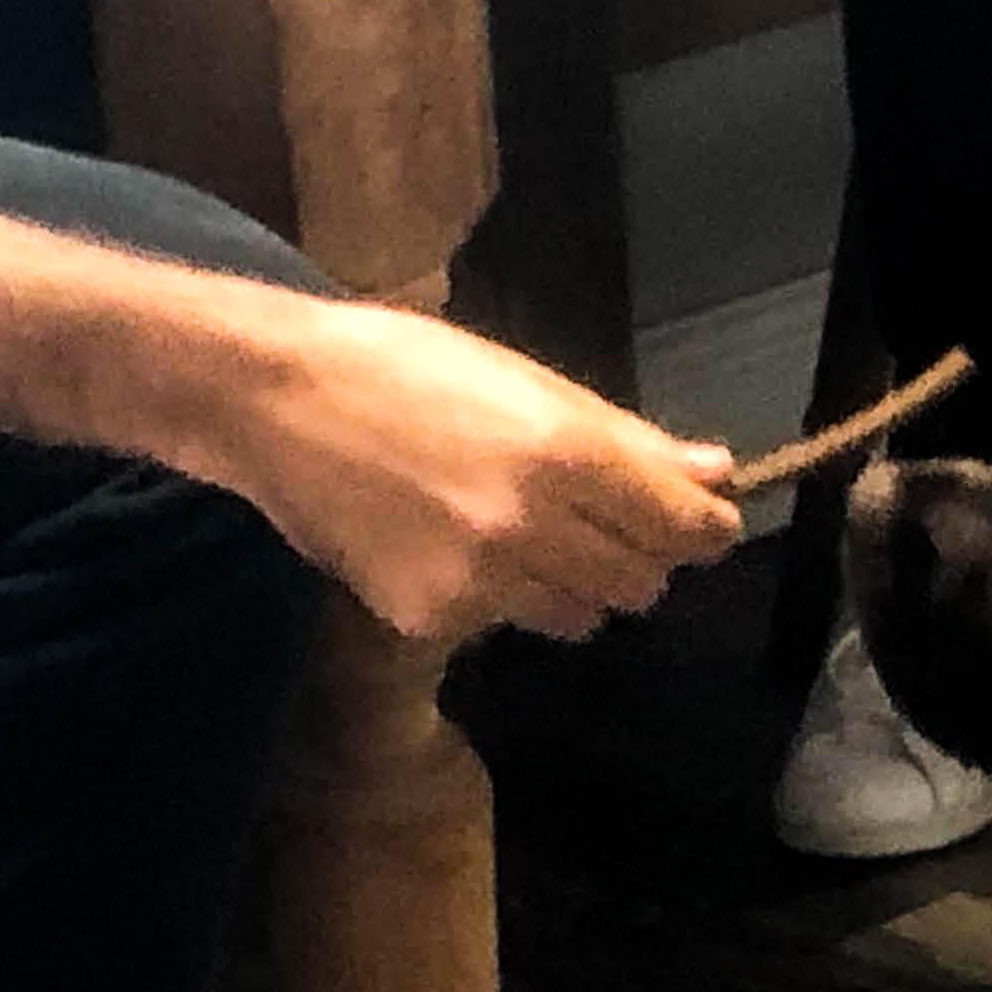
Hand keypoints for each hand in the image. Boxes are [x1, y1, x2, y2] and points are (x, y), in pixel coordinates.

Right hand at [223, 298, 740, 643]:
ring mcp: (480, 581)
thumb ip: (627, 440)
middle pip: (640, 586)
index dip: (701, 530)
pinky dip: (494, 595)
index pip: (682, 528)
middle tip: (595, 520)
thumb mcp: (525, 382)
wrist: (275, 398)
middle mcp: (531, 527)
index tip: (699, 523)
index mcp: (565, 454)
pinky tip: (447, 543)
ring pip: (577, 616)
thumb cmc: (405, 369)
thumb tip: (716, 473)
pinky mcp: (432, 617)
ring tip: (512, 528)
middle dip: (632, 557)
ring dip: (568, 584)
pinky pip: (502, 623)